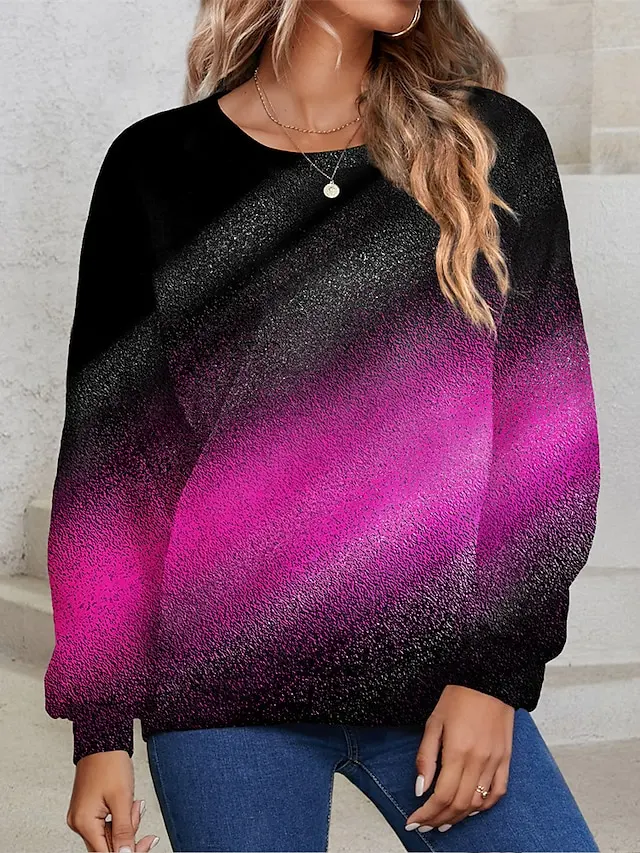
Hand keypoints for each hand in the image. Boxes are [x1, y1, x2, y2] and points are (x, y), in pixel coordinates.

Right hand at [66, 750, 159, 851]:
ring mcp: (82, 816)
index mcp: (84, 822)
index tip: (146, 844)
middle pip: (107, 845)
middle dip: (128, 834)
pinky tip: (128, 803)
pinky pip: (106, 824)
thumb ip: (124, 831)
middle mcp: (78, 822)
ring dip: (126, 823)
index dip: (128, 851)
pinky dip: (120, 817)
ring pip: (108, 835)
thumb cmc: (110, 763)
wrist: (103, 740)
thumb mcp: (122, 799)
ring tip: (134, 803)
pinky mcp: (87, 810)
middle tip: (139, 812)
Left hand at [405, 684, 514, 833]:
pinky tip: (471, 811)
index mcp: (458, 751)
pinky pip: (498, 793)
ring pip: (478, 803)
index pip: (441, 796)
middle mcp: (479, 761)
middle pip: (459, 804)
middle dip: (439, 820)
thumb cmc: (457, 697)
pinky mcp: (506, 759)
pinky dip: (485, 807)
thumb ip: (426, 757)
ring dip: (459, 818)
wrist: (488, 679)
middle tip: (425, 825)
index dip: (426, 813)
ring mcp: (495, 762)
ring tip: (443, 822)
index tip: (413, 821)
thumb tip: (420, 789)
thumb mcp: (434, 722)